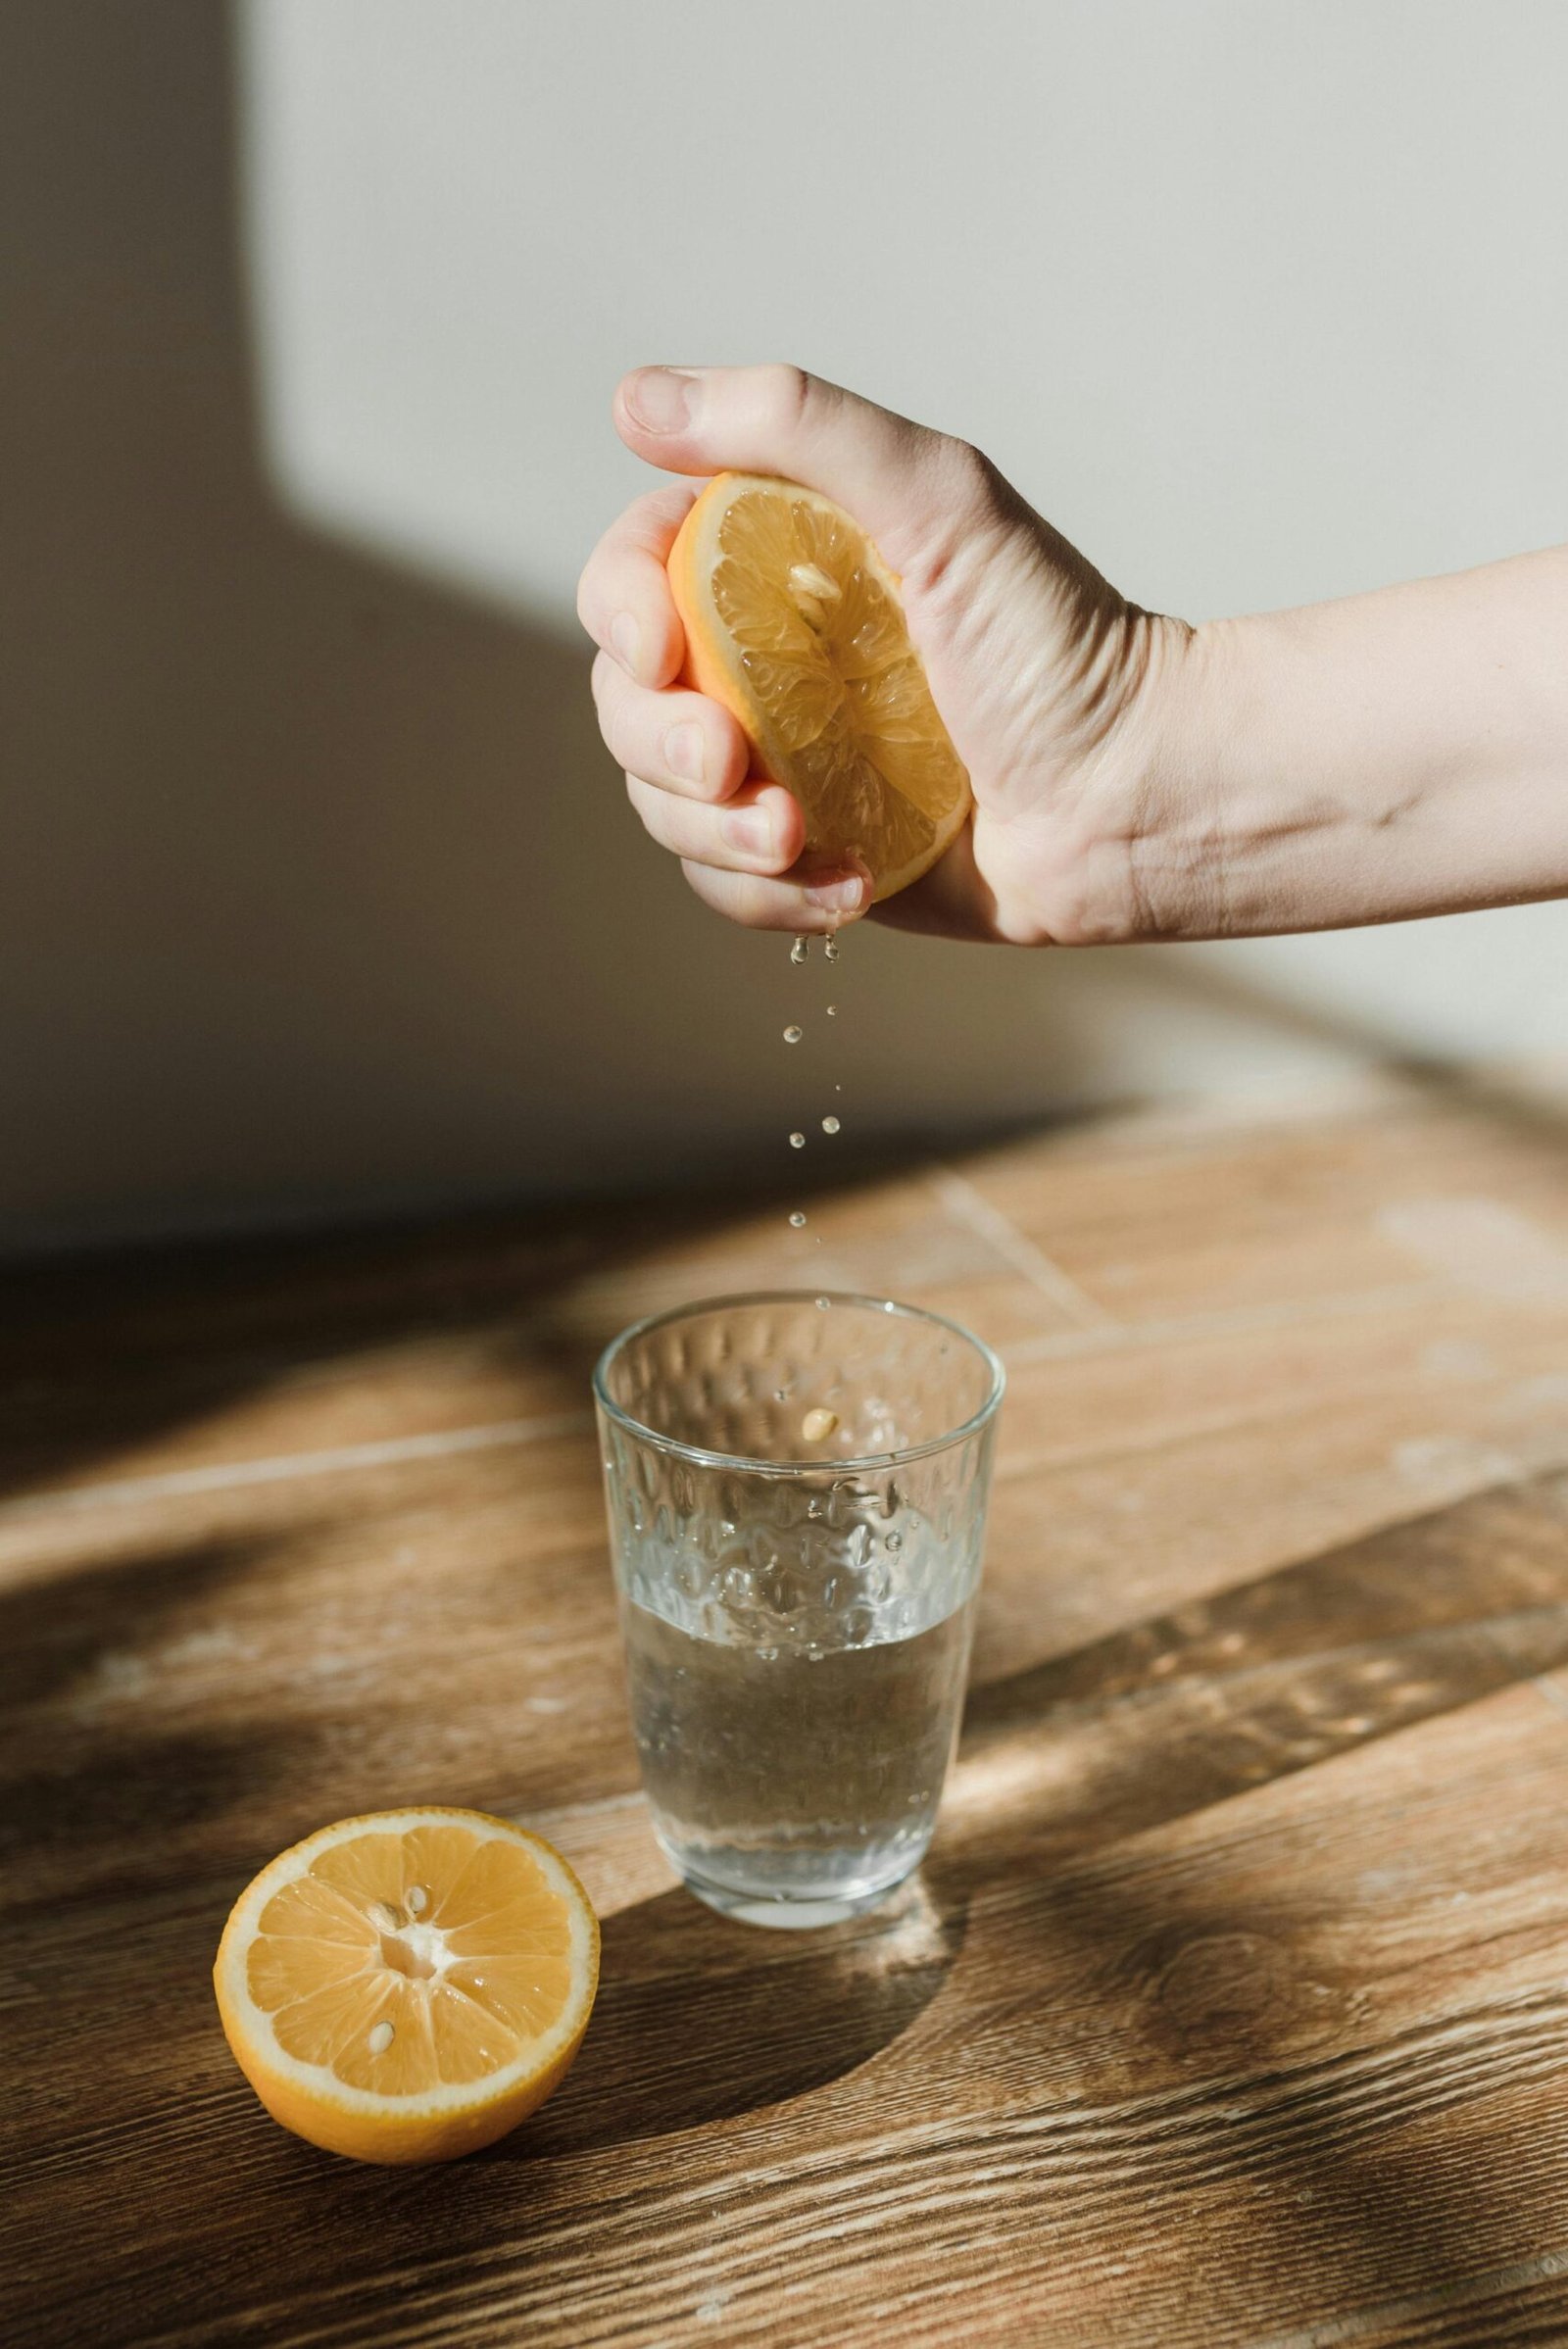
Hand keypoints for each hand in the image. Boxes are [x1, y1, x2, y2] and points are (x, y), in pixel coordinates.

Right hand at [577, 363, 1188, 941]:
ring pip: (664, 806)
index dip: (618, 611)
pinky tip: (849, 882)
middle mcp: (770, 663)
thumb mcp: (939, 498)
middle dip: (660, 742)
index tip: (659, 644)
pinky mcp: (816, 857)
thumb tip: (636, 403)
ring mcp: (789, 764)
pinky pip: (726, 887)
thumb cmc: (1062, 645)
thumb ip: (795, 426)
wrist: (1140, 796)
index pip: (636, 574)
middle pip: (628, 702)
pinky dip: (768, 897)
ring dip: (710, 832)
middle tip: (733, 762)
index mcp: (782, 564)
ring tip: (798, 837)